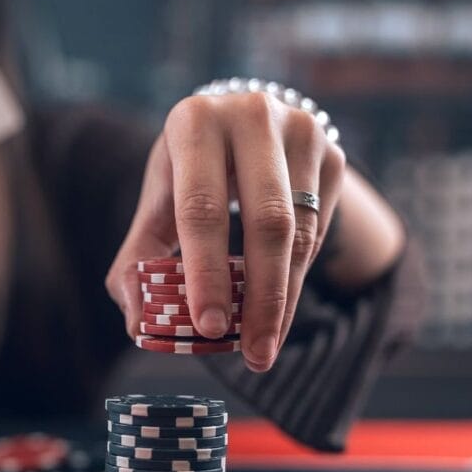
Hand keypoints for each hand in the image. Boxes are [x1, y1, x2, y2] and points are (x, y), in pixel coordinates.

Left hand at [106, 91, 345, 371]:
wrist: (242, 122)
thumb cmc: (190, 170)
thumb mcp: (158, 201)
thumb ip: (139, 258)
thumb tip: (137, 324)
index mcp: (195, 122)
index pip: (201, 208)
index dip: (206, 271)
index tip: (209, 327)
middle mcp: (253, 116)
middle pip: (267, 222)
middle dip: (261, 298)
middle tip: (252, 355)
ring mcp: (302, 131)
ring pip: (301, 232)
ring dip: (285, 298)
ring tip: (265, 347)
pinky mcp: (334, 154)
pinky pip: (320, 231)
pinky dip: (298, 278)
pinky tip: (279, 311)